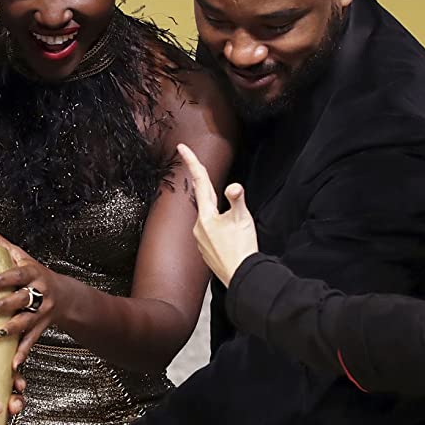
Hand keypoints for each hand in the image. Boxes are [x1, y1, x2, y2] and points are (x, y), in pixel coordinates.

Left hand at [0, 234, 58, 367]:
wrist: (64, 295)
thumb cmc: (35, 273)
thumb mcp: (21, 255)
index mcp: (33, 273)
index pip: (18, 274)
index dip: (3, 278)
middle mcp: (40, 292)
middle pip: (23, 298)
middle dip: (5, 305)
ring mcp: (42, 311)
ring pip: (27, 320)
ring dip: (12, 328)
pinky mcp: (41, 327)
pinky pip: (32, 340)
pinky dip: (23, 352)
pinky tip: (13, 363)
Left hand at [176, 143, 257, 285]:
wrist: (241, 277)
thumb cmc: (242, 249)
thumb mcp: (243, 220)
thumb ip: (237, 200)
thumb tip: (233, 186)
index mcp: (206, 215)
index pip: (199, 181)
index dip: (192, 161)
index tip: (181, 147)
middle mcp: (199, 226)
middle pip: (201, 196)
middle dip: (201, 180)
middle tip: (196, 163)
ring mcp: (200, 239)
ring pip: (206, 214)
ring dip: (212, 205)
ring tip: (220, 201)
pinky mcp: (205, 250)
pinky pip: (209, 230)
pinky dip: (215, 223)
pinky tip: (225, 229)